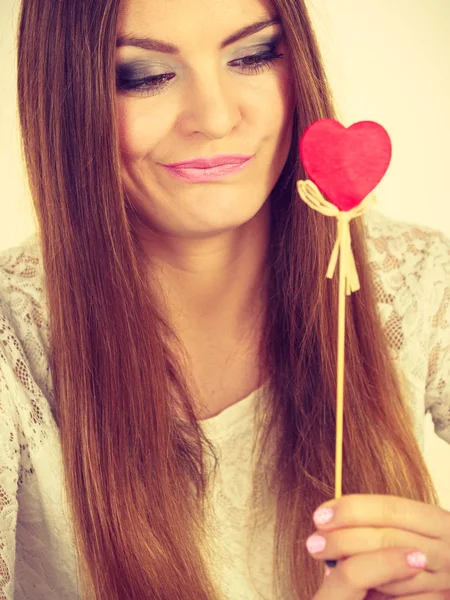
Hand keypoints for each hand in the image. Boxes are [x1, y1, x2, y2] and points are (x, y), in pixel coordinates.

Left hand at [307, 494, 449, 599]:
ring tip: (327, 566)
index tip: (320, 516)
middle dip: (345, 540)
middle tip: (313, 544)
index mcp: (439, 521)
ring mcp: (447, 579)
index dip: (352, 510)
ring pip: (393, 575)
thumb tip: (330, 515)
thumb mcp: (407, 530)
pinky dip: (378, 596)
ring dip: (357, 569)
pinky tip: (359, 591)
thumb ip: (380, 523)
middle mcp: (449, 548)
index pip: (390, 508)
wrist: (445, 571)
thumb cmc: (414, 550)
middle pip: (387, 539)